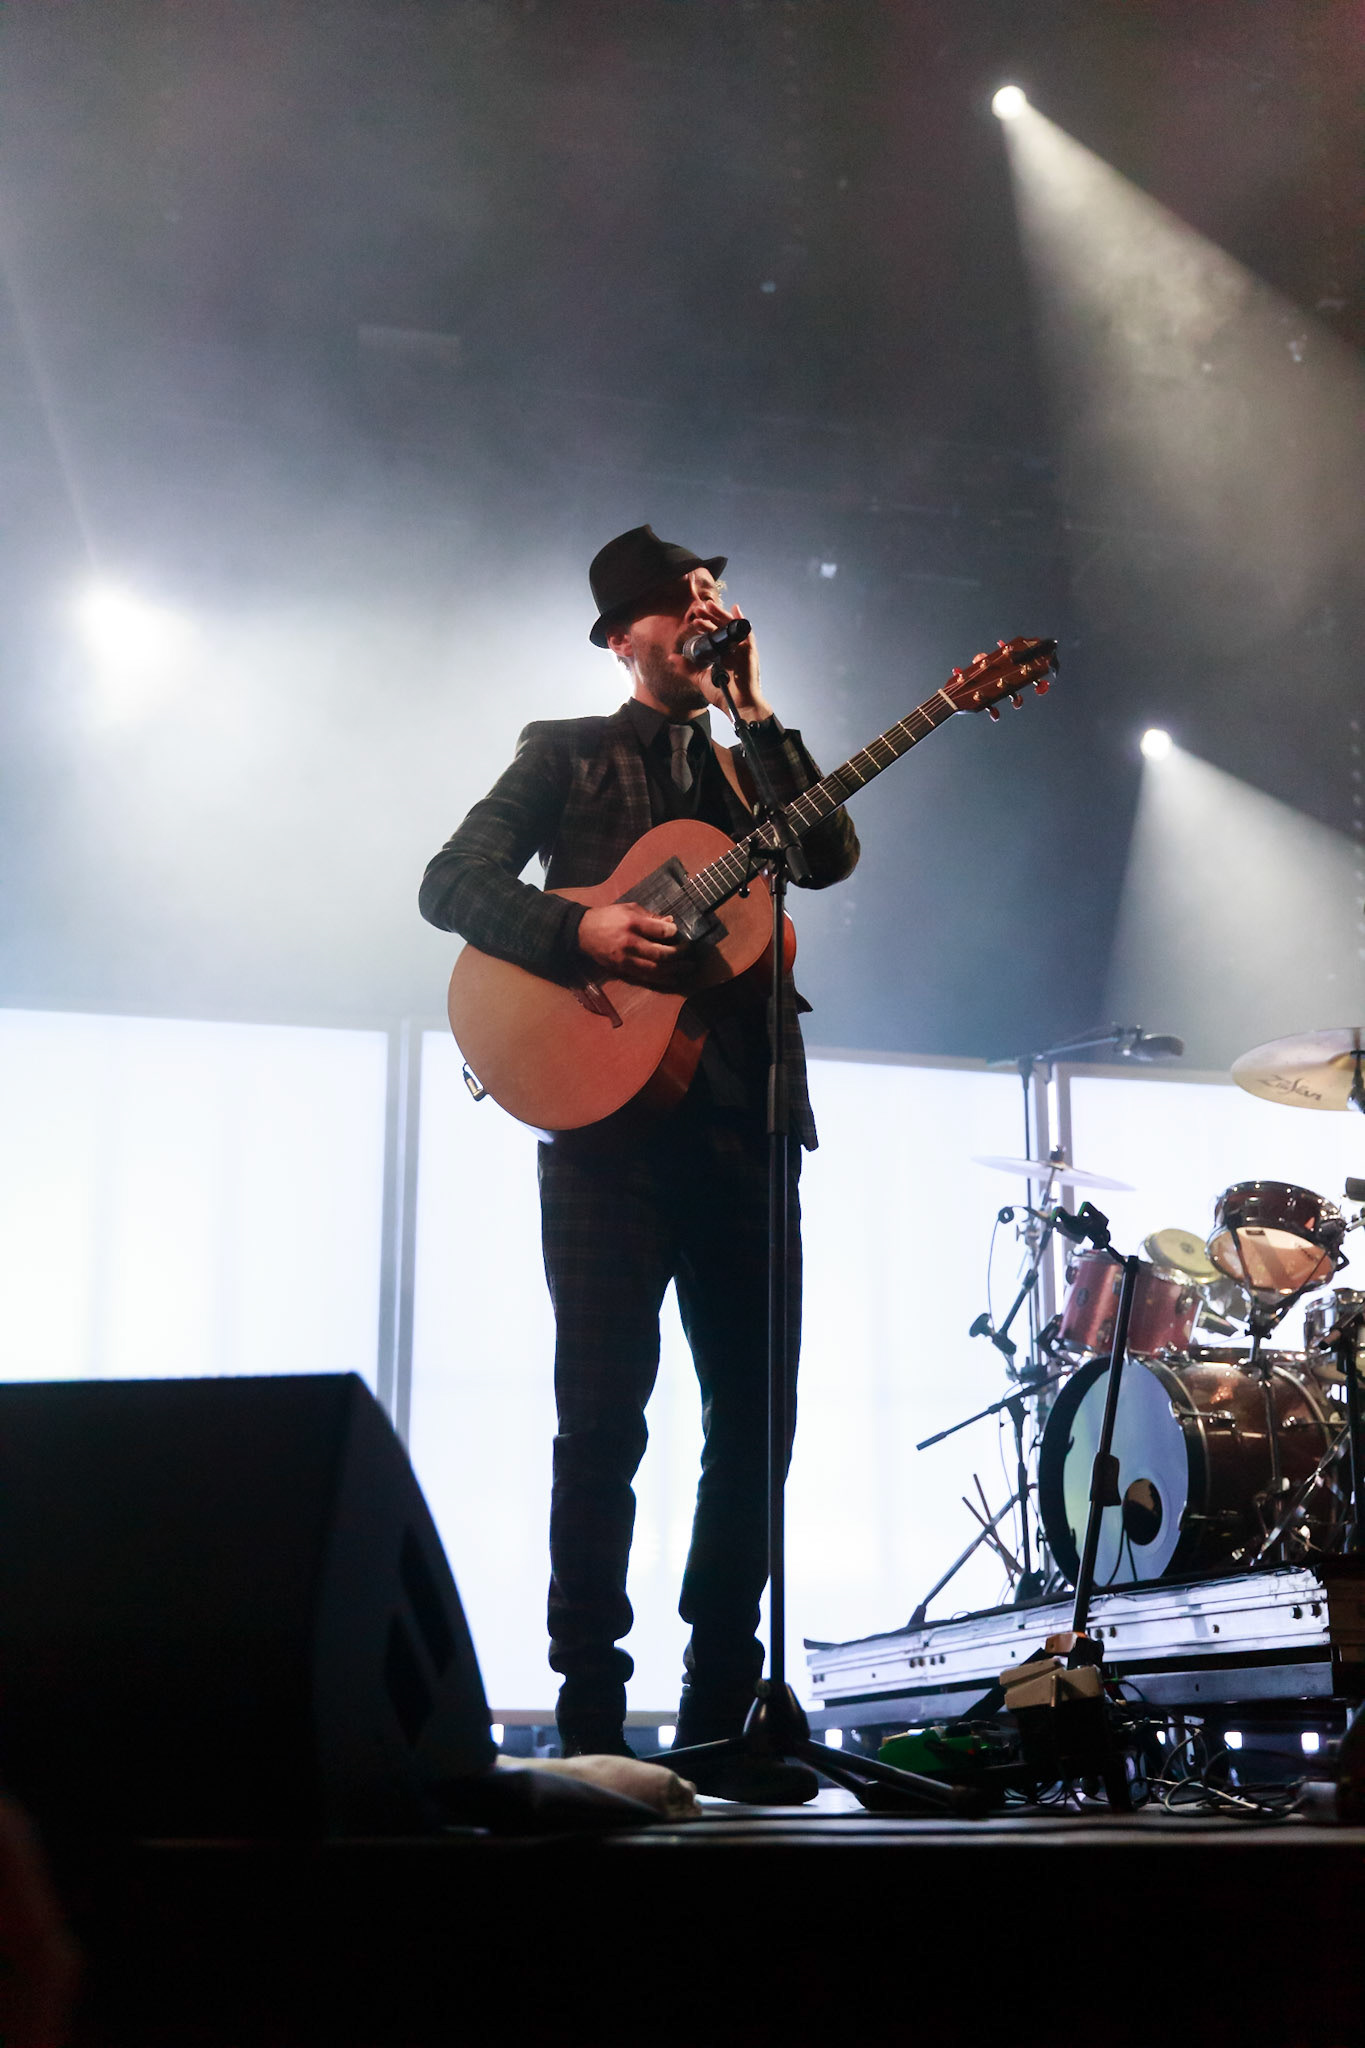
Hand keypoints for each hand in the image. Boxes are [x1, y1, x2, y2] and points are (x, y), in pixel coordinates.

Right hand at [578, 901, 681, 982]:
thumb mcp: (629, 909)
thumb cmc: (608, 917)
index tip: (679, 933)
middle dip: (678, 954)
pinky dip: (661, 979)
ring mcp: (626, 959)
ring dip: (674, 970)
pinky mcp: (622, 969)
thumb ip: (650, 917)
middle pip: (660, 953)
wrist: (583, 932)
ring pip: (655, 969)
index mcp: (632, 924)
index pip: (659, 931)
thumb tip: (671, 923)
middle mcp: (630, 943)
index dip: (673, 933)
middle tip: (689, 951)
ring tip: (688, 968)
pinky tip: (673, 979)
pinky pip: (645, 977)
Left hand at [686, 596, 771, 722]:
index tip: (693, 619)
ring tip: (709, 606)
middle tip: (698, 608)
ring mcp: (741, 649)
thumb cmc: (723, 694)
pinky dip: (741, 621)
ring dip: (721, 615)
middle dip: (710, 616)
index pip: (713, 634)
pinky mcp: (750, 652)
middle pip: (721, 627)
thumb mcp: (700, 679)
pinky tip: (735, 610)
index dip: (704, 625)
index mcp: (722, 654)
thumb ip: (687, 668)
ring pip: (732, 626)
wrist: (738, 706)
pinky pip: (747, 633)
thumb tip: (671, 658)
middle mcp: (732, 649)